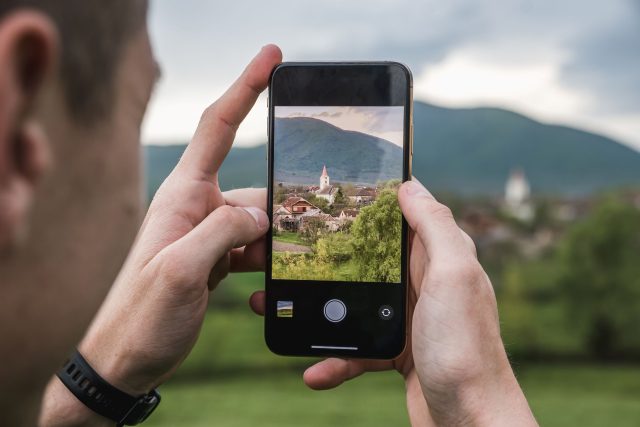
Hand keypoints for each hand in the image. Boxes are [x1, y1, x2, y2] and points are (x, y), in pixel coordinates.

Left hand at [40, 45, 281, 425]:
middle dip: (281, 206)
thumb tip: (262, 211)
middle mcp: (196, 208)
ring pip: (259, 220)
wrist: (125, 359)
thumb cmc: (142, 315)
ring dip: (276, 242)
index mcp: (183, 196)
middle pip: (254, 187)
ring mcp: (207, 234)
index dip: (245, 87)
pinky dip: (266, 262)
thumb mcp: (181, 271)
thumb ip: (223, 231)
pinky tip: (266, 287)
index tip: (272, 58)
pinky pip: (252, 246)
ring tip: (286, 267)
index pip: (217, 127)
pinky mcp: (215, 258)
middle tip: (304, 230)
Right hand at [251, 179, 535, 425]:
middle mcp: (425, 283)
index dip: (369, 202)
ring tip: (281, 308)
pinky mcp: (397, 351)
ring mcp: (409, 318)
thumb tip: (409, 186)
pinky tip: (314, 371)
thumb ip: (435, 228)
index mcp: (439, 257)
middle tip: (289, 253)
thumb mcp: (453, 277)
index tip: (330, 195)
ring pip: (354, 302)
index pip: (402, 216)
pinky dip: (335, 359)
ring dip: (320, 309)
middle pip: (368, 257)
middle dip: (330, 255)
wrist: (471, 422)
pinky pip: (357, 348)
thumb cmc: (466, 348)